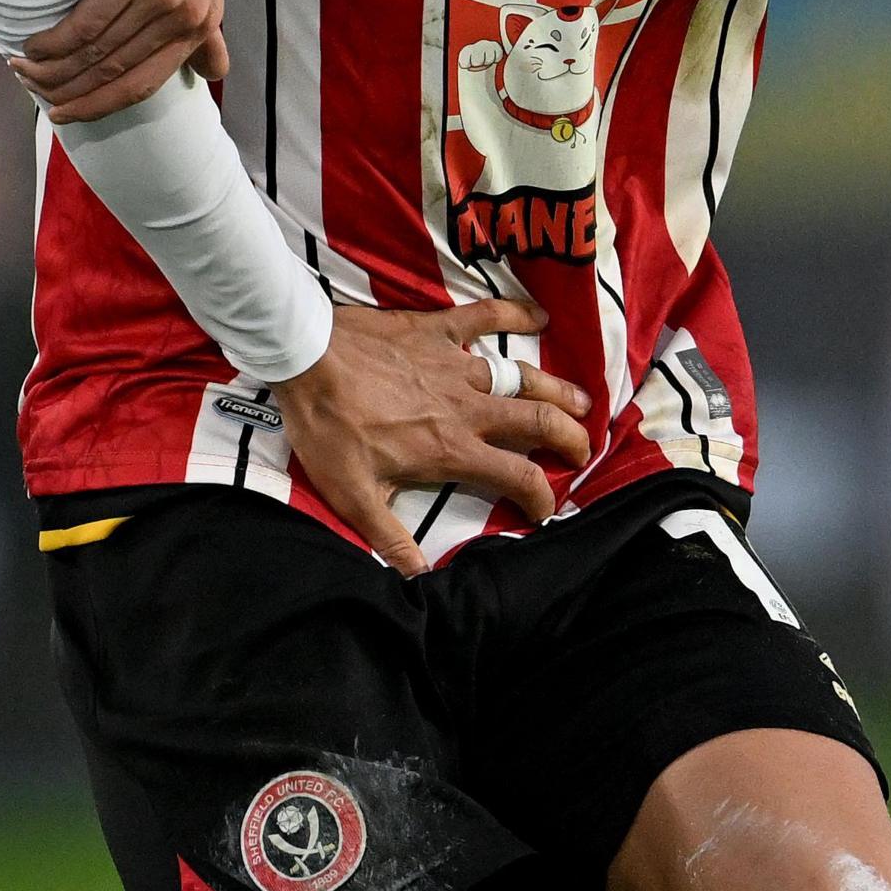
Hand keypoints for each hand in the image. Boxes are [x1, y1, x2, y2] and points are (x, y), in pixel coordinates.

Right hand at [11, 0, 230, 122]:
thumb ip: (208, 28)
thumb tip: (212, 70)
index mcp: (202, 25)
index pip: (145, 84)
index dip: (102, 105)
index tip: (69, 112)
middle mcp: (185, 17)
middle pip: (116, 73)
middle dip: (71, 93)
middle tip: (38, 97)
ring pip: (97, 53)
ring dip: (54, 70)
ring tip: (24, 70)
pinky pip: (87, 23)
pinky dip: (56, 42)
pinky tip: (35, 46)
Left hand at [275, 297, 593, 575]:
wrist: (305, 358)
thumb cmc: (328, 427)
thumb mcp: (353, 496)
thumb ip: (389, 537)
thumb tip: (418, 576)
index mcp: (451, 449)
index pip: (517, 477)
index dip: (542, 496)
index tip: (546, 509)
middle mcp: (466, 408)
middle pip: (538, 421)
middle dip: (570, 438)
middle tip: (584, 449)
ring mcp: (454, 364)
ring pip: (522, 375)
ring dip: (557, 388)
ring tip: (584, 401)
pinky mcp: (435, 329)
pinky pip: (484, 316)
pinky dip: (514, 314)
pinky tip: (539, 316)